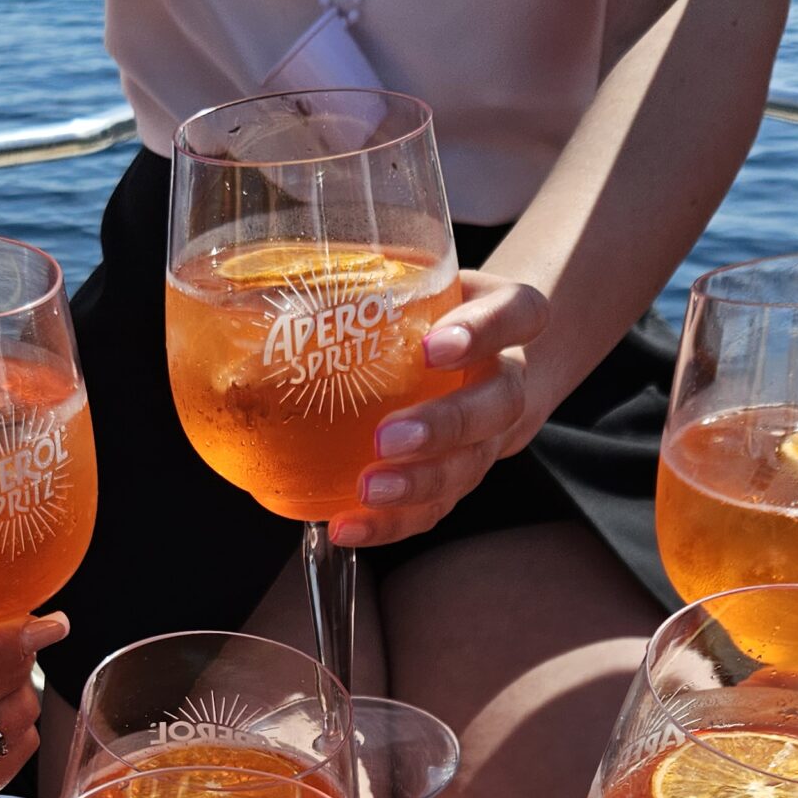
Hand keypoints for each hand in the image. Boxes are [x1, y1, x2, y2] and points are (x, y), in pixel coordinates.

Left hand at [338, 272, 549, 547]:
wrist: (485, 353)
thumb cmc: (437, 308)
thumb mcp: (421, 275)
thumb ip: (374, 271)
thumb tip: (281, 274)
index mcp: (505, 316)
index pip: (516, 314)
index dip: (482, 332)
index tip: (434, 346)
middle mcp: (506, 379)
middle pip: (496, 406)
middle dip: (444, 426)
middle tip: (389, 437)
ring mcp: (489, 435)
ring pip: (470, 465)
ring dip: (418, 484)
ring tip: (369, 490)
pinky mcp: (461, 476)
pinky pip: (436, 506)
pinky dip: (392, 523)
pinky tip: (349, 526)